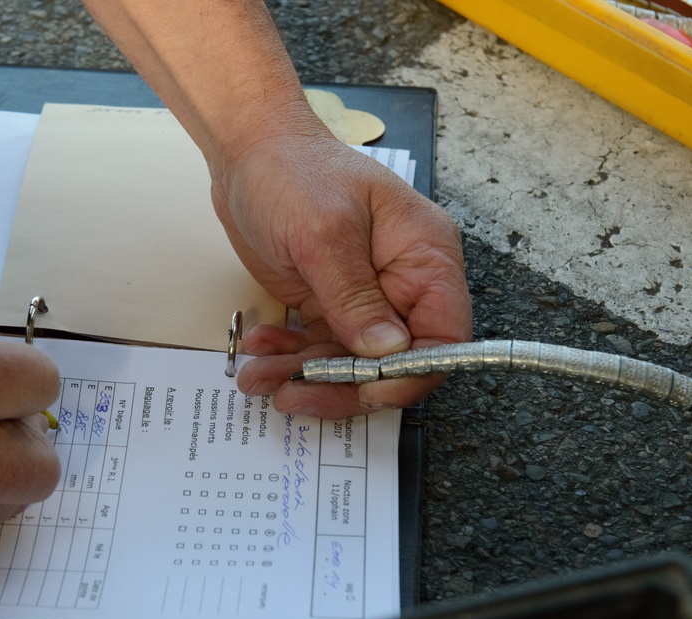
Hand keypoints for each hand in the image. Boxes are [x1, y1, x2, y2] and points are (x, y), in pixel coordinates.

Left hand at [212, 132, 472, 418]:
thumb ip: (355, 297)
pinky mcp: (329, 303)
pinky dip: (290, 357)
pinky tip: (260, 350)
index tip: (366, 391)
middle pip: (394, 361)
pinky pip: (319, 347)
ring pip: (350, 361)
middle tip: (292, 394)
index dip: (411, 374)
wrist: (249, 150)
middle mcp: (402, 282)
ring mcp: (365, 296)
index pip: (443, 335)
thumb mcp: (324, 232)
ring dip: (304, 375)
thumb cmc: (293, 171)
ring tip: (257, 377)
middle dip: (342, 384)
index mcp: (425, 256)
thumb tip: (387, 353)